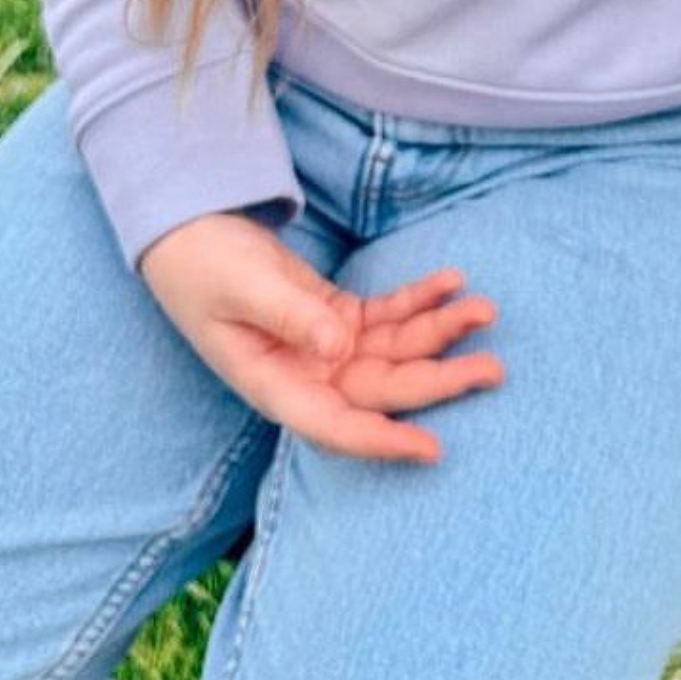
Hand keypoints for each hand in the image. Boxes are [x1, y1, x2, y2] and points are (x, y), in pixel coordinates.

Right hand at [138, 210, 502, 461]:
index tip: (432, 448)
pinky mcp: (335, 318)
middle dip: (437, 379)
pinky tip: (451, 282)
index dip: (382, 440)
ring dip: (439, 332)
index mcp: (274, 385)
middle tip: (492, 368)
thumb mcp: (242, 287)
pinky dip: (420, 301)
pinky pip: (386, 317)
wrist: (188, 231)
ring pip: (393, 352)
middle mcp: (306, 375)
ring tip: (484, 310)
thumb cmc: (203, 265)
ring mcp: (324, 348)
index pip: (335, 426)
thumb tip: (338, 348)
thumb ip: (290, 317)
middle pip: (382, 389)